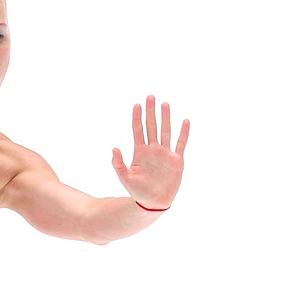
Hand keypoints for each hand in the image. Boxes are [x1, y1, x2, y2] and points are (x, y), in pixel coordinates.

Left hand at [111, 95, 187, 209]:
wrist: (152, 202)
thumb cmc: (137, 191)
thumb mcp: (125, 177)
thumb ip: (118, 163)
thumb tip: (114, 148)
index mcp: (140, 152)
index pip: (138, 130)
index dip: (137, 118)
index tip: (136, 105)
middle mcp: (153, 150)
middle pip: (152, 126)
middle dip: (151, 112)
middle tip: (150, 97)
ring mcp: (165, 154)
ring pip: (166, 131)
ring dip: (166, 118)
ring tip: (165, 104)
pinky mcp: (176, 160)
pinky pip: (181, 144)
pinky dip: (183, 133)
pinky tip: (185, 121)